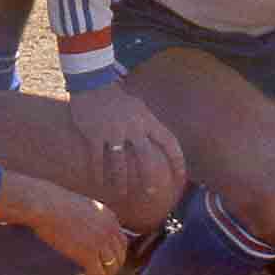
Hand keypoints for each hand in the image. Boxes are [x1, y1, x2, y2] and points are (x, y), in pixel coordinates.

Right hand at [0, 173, 127, 274]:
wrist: (45, 204)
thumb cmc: (56, 204)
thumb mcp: (84, 208)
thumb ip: (93, 221)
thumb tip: (90, 235)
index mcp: (109, 217)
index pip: (122, 242)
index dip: (116, 255)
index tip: (107, 263)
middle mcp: (110, 229)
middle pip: (120, 256)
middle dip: (112, 268)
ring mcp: (100, 241)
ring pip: (111, 268)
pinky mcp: (88, 253)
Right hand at [69, 81, 184, 202]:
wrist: (92, 82)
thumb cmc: (117, 97)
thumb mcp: (138, 107)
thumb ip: (148, 124)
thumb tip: (160, 140)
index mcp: (147, 119)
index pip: (169, 141)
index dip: (177, 160)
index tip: (183, 176)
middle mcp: (132, 126)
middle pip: (146, 157)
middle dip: (149, 177)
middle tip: (152, 192)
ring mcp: (112, 131)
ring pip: (120, 163)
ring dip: (121, 180)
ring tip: (122, 192)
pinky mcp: (94, 134)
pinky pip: (97, 159)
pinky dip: (98, 173)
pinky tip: (99, 182)